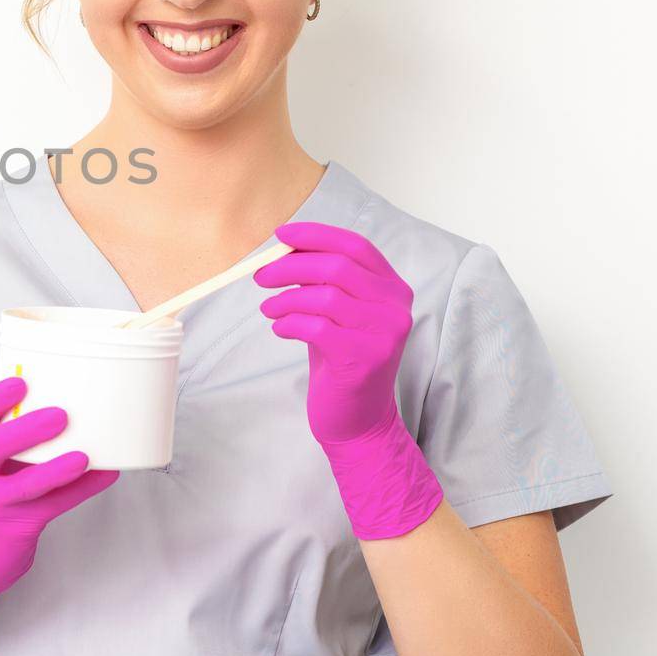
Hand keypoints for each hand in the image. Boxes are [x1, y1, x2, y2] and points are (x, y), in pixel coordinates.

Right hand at [0, 375, 119, 642]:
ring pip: (22, 485)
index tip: (21, 382)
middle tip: (60, 415)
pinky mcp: (15, 527)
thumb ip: (16, 438)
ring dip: (54, 469)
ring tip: (82, 456)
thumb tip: (73, 402)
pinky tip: (105, 475)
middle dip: (24, 429)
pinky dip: (81, 490)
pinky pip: (51, 507)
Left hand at [253, 221, 443, 538]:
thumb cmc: (342, 360)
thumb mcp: (337, 314)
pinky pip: (317, 327)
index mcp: (393, 289)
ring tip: (268, 309)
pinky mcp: (364, 358)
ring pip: (325, 296)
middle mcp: (395, 308)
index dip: (317, 235)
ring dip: (286, 298)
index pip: (356, 246)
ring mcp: (384, 334)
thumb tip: (285, 249)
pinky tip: (280, 329)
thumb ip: (323, 282)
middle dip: (291, 266)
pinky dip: (290, 323)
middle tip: (261, 276)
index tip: (281, 235)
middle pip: (337, 267)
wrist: (358, 419)